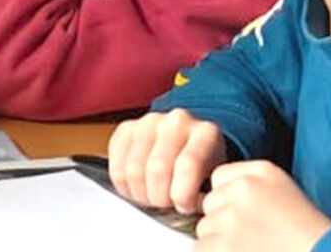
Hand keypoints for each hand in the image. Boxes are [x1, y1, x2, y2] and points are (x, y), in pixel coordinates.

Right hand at [107, 108, 227, 213]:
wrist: (188, 142)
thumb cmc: (202, 166)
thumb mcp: (214, 178)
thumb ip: (206, 192)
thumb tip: (188, 208)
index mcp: (205, 133)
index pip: (188, 165)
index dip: (183, 195)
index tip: (184, 207)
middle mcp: (176, 121)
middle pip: (157, 169)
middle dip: (160, 198)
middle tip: (166, 204)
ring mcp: (148, 123)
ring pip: (133, 169)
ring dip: (141, 194)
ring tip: (152, 197)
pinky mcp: (126, 129)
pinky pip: (116, 166)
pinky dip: (124, 185)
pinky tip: (138, 187)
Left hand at [195, 161, 330, 251]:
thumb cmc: (309, 237)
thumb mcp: (283, 194)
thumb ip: (248, 188)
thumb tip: (209, 199)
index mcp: (262, 171)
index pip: (219, 177)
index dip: (229, 201)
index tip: (250, 216)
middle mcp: (245, 188)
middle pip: (210, 203)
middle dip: (223, 222)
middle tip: (256, 238)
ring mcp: (233, 216)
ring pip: (205, 228)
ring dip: (221, 242)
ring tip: (255, 248)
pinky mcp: (224, 244)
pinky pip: (202, 248)